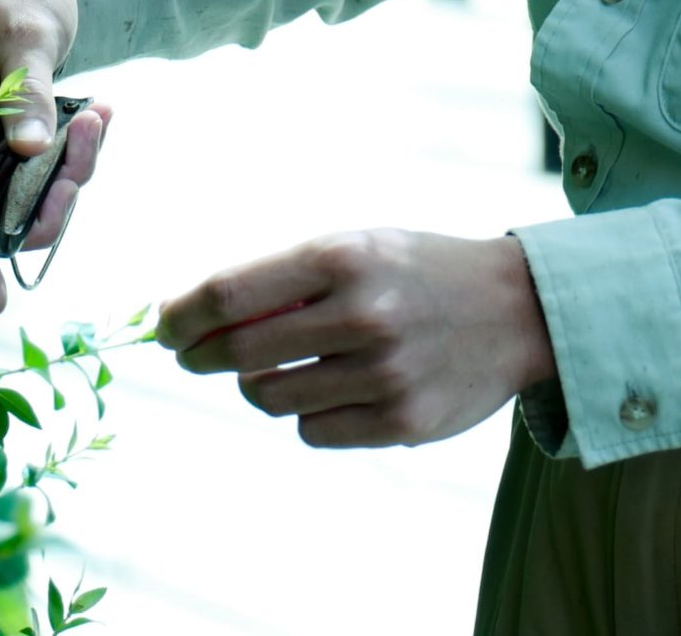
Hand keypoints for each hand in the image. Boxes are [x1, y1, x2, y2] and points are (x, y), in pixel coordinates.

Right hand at [0, 0, 111, 314]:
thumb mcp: (27, 33)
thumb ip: (24, 91)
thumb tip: (27, 152)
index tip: (5, 285)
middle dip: (52, 190)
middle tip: (95, 128)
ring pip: (16, 191)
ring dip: (67, 168)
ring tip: (98, 113)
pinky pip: (28, 167)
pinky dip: (65, 153)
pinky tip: (94, 114)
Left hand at [156, 230, 555, 448]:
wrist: (517, 309)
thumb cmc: (413, 271)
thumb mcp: (352, 247)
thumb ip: (280, 279)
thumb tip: (193, 317)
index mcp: (341, 258)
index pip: (230, 293)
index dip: (182, 315)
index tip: (163, 326)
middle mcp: (362, 315)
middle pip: (240, 353)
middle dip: (202, 355)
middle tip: (192, 353)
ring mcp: (384, 374)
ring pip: (271, 397)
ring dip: (259, 384)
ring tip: (280, 365)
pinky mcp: (403, 423)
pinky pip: (312, 432)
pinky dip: (306, 414)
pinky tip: (332, 388)